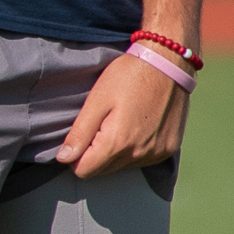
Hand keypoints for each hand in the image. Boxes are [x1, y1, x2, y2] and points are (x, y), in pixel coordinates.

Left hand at [56, 50, 186, 177]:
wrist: (169, 62)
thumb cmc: (129, 76)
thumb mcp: (97, 101)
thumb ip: (80, 133)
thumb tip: (63, 158)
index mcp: (118, 143)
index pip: (84, 171)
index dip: (74, 157)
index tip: (79, 137)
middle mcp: (140, 154)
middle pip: (102, 171)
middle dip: (94, 154)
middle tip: (99, 125)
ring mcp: (157, 153)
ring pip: (122, 166)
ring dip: (114, 152)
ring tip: (118, 123)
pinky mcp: (169, 149)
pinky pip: (142, 160)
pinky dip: (134, 149)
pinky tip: (135, 126)